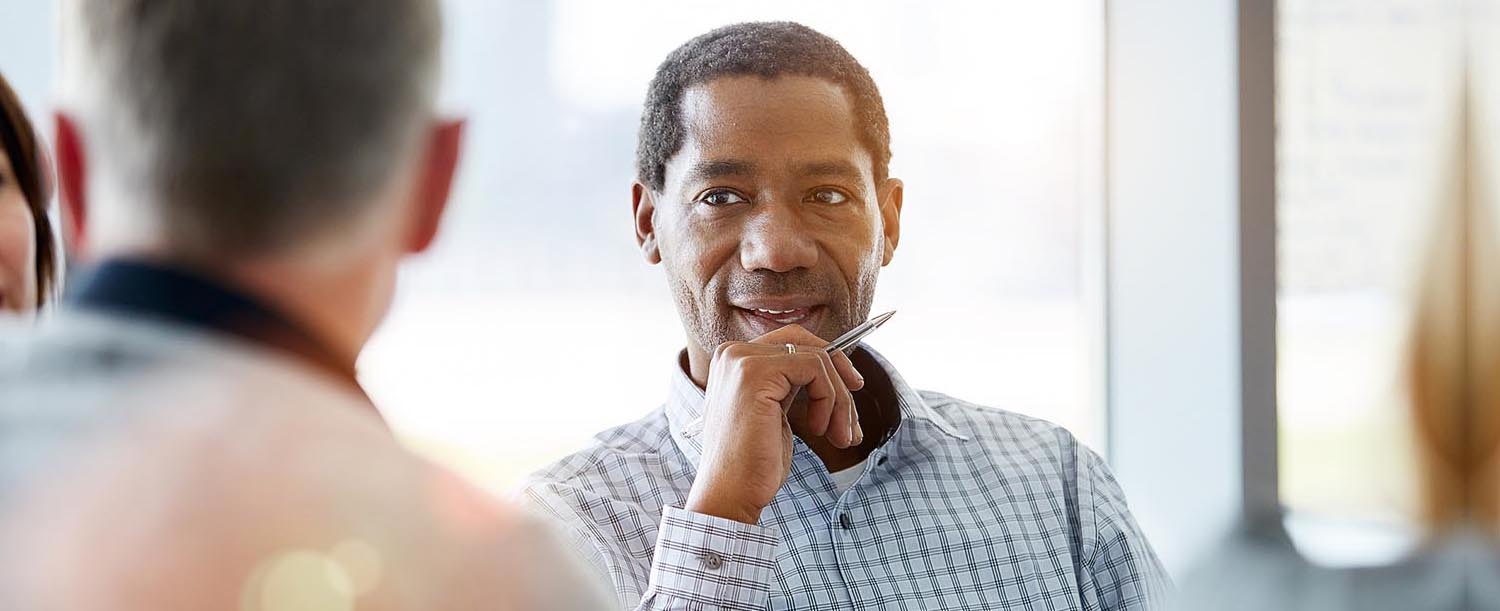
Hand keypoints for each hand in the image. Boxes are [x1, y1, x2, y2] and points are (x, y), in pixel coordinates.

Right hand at [684, 325, 864, 524]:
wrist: (731, 493)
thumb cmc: (753, 463)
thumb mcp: (775, 412)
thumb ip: (791, 385)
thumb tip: (838, 370)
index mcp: (734, 360)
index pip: (792, 342)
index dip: (827, 362)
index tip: (851, 389)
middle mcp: (733, 352)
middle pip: (805, 342)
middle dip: (840, 372)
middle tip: (853, 412)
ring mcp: (742, 360)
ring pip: (817, 359)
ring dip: (839, 400)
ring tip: (840, 436)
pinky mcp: (755, 373)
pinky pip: (815, 369)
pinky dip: (830, 399)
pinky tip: (821, 430)